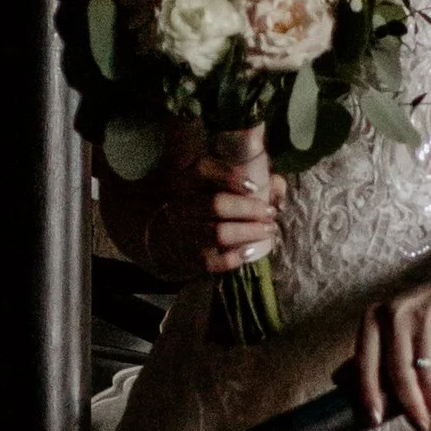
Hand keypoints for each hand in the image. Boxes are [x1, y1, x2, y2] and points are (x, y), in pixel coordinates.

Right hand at [98, 135, 282, 281]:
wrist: (155, 235)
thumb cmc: (191, 201)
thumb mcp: (202, 180)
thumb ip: (239, 173)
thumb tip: (275, 183)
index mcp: (182, 179)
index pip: (202, 169)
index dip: (229, 176)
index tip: (253, 186)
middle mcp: (178, 204)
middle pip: (216, 204)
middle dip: (249, 209)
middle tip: (269, 212)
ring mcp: (180, 233)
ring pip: (218, 233)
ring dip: (249, 232)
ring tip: (268, 230)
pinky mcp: (186, 258)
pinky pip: (213, 260)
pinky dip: (235, 257)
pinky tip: (250, 251)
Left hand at [355, 267, 430, 429]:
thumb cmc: (424, 313)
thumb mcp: (392, 329)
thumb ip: (368, 354)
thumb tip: (337, 381)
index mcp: (375, 319)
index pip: (366, 363)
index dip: (369, 394)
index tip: (375, 420)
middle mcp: (396, 314)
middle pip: (398, 371)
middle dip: (410, 404)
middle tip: (420, 425)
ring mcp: (426, 314)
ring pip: (426, 369)